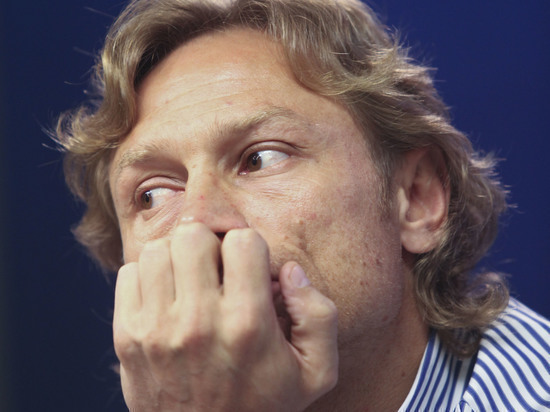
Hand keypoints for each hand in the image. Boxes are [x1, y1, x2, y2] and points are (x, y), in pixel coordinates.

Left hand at [113, 223, 337, 410]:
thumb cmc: (263, 406)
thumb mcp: (315, 372)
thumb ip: (319, 315)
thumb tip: (289, 270)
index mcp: (248, 324)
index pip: (243, 241)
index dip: (251, 250)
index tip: (250, 271)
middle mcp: (199, 322)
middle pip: (194, 235)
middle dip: (211, 245)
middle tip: (218, 270)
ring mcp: (156, 329)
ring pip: (159, 249)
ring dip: (178, 258)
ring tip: (192, 282)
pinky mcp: (127, 338)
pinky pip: (129, 274)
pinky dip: (149, 277)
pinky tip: (167, 297)